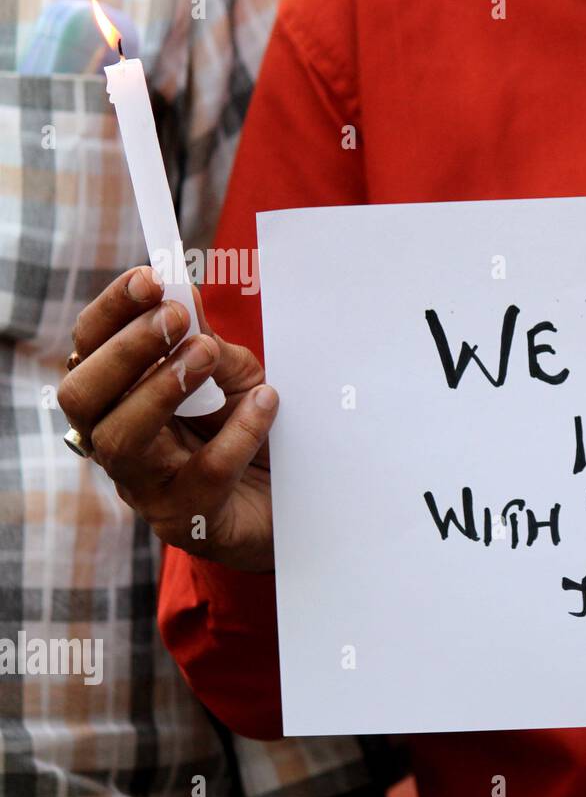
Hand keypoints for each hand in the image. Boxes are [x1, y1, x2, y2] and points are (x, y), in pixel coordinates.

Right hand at [57, 266, 278, 571]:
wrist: (291, 509)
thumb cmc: (249, 438)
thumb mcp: (232, 381)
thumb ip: (207, 343)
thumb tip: (185, 294)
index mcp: (118, 403)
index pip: (88, 352)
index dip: (110, 313)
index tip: (148, 278)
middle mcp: (117, 445)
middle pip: (83, 395)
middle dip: (126, 349)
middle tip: (176, 318)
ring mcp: (146, 488)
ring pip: (121, 439)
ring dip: (161, 387)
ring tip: (207, 354)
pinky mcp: (188, 518)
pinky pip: (204, 472)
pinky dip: (238, 430)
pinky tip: (267, 401)